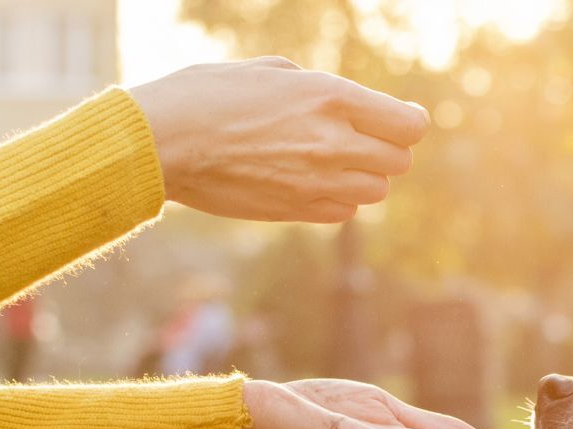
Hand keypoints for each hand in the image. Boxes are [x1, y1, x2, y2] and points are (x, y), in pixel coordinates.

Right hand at [129, 58, 428, 222]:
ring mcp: (315, 183)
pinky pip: (343, 214)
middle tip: (362, 140)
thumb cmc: (207, 95)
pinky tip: (312, 182)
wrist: (165, 143)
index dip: (408, 122)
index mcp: (329, 97)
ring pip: (375, 192)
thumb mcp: (270, 71)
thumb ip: (318, 88)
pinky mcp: (295, 212)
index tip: (399, 120)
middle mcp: (331, 143)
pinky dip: (338, 200)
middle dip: (386, 150)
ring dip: (363, 178)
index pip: (408, 125)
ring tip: (333, 162)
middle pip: (398, 162)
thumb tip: (343, 103)